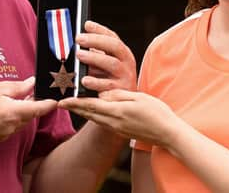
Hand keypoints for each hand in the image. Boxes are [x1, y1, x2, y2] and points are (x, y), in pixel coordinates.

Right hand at [0, 77, 56, 143]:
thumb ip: (17, 87)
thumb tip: (32, 83)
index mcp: (13, 112)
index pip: (38, 109)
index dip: (49, 104)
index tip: (56, 100)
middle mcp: (11, 127)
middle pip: (29, 115)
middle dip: (31, 104)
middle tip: (27, 91)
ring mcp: (4, 135)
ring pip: (19, 122)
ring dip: (19, 111)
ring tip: (9, 98)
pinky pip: (10, 128)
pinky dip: (9, 119)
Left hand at [59, 90, 177, 147]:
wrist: (168, 134)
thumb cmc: (157, 112)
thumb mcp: (138, 97)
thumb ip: (119, 95)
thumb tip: (102, 94)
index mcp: (117, 112)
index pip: (90, 106)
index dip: (74, 103)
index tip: (61, 101)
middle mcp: (114, 123)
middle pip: (88, 114)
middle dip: (74, 108)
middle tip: (61, 102)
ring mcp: (117, 129)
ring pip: (94, 119)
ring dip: (82, 112)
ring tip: (72, 105)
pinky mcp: (120, 132)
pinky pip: (101, 122)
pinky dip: (92, 116)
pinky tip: (91, 111)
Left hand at [74, 20, 136, 92]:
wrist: (123, 104)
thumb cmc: (109, 80)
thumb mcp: (104, 63)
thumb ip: (95, 51)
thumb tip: (80, 36)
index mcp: (122, 53)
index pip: (112, 37)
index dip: (99, 30)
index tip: (85, 24)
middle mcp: (126, 62)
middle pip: (114, 46)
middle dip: (96, 41)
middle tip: (78, 38)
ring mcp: (125, 76)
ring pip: (112, 64)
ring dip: (95, 58)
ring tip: (79, 55)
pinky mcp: (120, 91)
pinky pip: (108, 86)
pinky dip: (95, 82)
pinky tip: (84, 80)